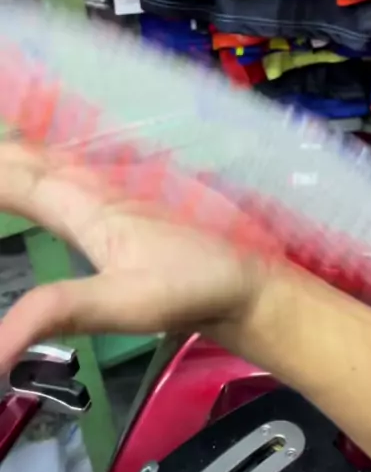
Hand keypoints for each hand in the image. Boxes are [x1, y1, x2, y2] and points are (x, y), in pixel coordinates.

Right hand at [0, 143, 269, 371]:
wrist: (247, 282)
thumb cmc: (191, 286)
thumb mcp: (124, 303)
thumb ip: (57, 314)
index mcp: (84, 203)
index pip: (14, 177)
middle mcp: (91, 189)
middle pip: (25, 159)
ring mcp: (107, 197)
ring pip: (45, 162)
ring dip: (11, 157)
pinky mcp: (118, 211)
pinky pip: (62, 178)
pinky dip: (33, 171)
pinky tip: (33, 178)